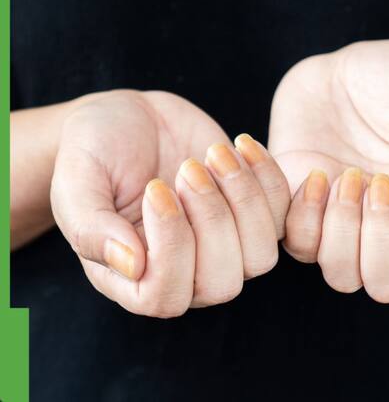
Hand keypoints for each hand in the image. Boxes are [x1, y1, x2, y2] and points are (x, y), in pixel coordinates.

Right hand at [50, 90, 289, 316]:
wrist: (128, 119)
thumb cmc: (93, 153)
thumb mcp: (77, 183)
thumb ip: (91, 229)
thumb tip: (132, 267)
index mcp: (134, 279)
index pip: (165, 296)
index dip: (171, 246)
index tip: (156, 189)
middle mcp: (185, 273)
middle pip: (223, 283)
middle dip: (212, 220)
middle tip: (187, 168)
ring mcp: (225, 246)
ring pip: (262, 255)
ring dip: (245, 200)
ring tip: (214, 153)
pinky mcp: (253, 214)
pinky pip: (283, 213)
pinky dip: (268, 177)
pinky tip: (240, 143)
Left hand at [270, 40, 388, 302]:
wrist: (339, 67)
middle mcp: (386, 227)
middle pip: (388, 284)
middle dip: (381, 241)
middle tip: (379, 182)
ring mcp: (340, 223)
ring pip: (341, 274)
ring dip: (342, 228)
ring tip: (346, 174)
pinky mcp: (301, 208)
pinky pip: (296, 243)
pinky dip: (304, 214)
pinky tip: (317, 171)